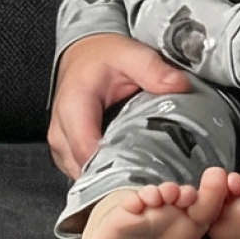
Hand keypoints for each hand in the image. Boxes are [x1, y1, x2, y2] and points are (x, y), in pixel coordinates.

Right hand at [47, 33, 189, 179]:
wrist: (84, 55)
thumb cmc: (104, 57)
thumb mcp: (131, 54)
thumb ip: (153, 70)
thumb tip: (178, 85)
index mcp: (74, 107)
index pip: (87, 150)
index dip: (115, 167)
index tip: (146, 175)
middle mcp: (61, 131)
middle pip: (84, 169)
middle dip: (116, 179)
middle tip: (152, 183)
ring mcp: (61, 143)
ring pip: (82, 175)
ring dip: (111, 180)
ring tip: (144, 180)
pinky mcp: (67, 150)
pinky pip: (83, 172)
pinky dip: (105, 175)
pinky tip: (130, 174)